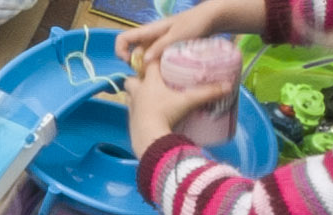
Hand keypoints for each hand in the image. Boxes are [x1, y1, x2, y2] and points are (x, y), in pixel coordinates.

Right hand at [115, 0, 265, 67]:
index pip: (123, 39)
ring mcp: (159, 43)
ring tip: (159, 78)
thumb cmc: (194, 23)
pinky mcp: (168, 48)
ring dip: (148, 68)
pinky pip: (157, 59)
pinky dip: (158, 67)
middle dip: (137, 65)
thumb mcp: (177, 35)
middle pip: (133, 52)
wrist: (212, 18)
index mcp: (148, 31)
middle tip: (148, 76)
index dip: (120, 51)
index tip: (129, 63)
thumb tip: (143, 61)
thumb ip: (160, 47)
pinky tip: (168, 74)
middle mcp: (150, 37)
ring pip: (145, 57)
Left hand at [124, 66, 235, 153]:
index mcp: (150, 82)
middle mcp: (138, 92)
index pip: (150, 63)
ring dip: (135, 93)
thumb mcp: (189, 101)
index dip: (155, 59)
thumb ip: (208, 92)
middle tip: (150, 80)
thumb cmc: (166, 114)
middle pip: (131, 79)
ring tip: (148, 95)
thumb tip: (228, 85)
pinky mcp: (130, 120)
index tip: (161, 58)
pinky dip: (137, 109)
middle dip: (138, 77)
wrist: (149, 137)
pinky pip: (131, 110)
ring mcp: (132, 106)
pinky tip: (147, 112)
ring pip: (128, 94)